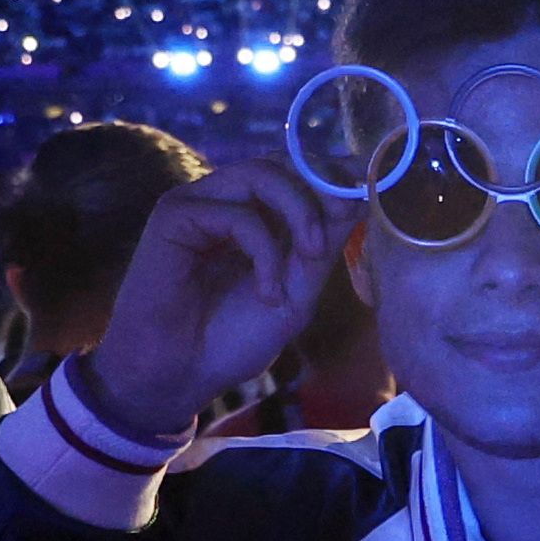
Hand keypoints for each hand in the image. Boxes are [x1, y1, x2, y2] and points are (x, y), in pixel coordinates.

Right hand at [74, 160, 355, 440]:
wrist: (177, 378)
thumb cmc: (230, 340)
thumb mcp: (295, 293)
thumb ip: (321, 245)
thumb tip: (358, 196)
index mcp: (251, 214)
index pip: (295, 171)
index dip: (331, 175)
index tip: (365, 193)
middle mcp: (222, 200)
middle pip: (282, 162)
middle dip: (321, 188)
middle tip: (343, 221)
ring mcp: (197, 205)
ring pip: (261, 174)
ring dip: (299, 211)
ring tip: (310, 256)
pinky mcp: (174, 217)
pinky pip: (236, 214)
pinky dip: (264, 250)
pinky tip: (268, 292)